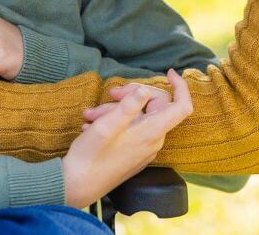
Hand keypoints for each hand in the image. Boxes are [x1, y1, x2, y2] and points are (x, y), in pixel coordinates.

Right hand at [62, 69, 192, 207]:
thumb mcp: (106, 125)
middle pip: (155, 106)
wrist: (77, 186)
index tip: (169, 73)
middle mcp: (153, 141)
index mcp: (151, 132)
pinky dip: (115, 121)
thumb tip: (145, 90)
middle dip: (132, 95)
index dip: (180, 86)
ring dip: (116, 109)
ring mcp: (144, 149)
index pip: (181, 106)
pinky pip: (131, 129)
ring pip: (138, 117)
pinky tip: (92, 125)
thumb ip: (128, 106)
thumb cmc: (90, 156)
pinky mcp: (134, 154)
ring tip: (90, 115)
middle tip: (109, 93)